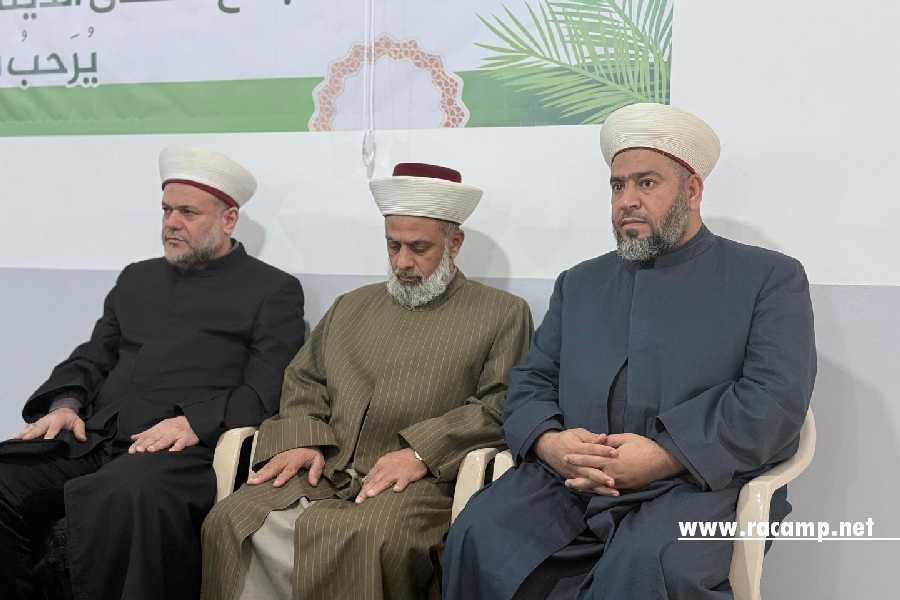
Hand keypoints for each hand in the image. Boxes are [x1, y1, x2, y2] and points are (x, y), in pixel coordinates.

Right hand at [16, 407, 86, 441]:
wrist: (63, 409)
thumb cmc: (70, 418)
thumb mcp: (79, 422)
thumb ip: (80, 430)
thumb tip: (83, 439)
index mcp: (57, 421)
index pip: (52, 430)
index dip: (48, 436)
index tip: (45, 442)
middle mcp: (46, 421)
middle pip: (38, 428)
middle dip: (31, 434)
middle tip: (25, 439)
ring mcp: (39, 422)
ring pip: (30, 428)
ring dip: (23, 434)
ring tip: (16, 440)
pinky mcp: (35, 424)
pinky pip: (26, 428)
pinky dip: (21, 433)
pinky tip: (15, 439)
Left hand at [128, 416, 198, 453]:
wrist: (193, 421)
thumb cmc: (174, 426)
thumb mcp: (159, 427)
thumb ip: (146, 433)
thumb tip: (133, 437)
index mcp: (159, 428)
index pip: (147, 436)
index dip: (139, 443)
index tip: (131, 450)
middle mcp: (166, 430)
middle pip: (155, 438)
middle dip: (146, 444)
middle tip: (139, 450)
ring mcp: (176, 434)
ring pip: (166, 440)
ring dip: (158, 444)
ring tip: (151, 450)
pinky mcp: (186, 438)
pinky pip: (181, 443)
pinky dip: (177, 447)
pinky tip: (172, 452)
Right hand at [247, 447, 324, 487]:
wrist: (306, 438)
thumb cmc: (311, 451)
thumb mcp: (318, 459)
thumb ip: (316, 470)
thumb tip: (313, 482)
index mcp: (296, 459)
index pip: (289, 469)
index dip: (282, 477)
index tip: (275, 484)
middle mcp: (286, 458)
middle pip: (274, 468)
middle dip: (263, 476)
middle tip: (254, 483)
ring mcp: (279, 457)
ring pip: (268, 466)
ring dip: (259, 474)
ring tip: (250, 481)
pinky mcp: (275, 458)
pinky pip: (266, 465)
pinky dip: (259, 471)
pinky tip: (253, 477)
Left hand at [355, 449, 427, 503]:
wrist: (418, 454)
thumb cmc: (402, 459)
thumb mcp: (386, 462)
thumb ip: (377, 471)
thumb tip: (365, 480)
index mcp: (381, 464)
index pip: (370, 477)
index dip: (363, 487)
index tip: (358, 497)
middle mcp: (387, 468)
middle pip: (375, 480)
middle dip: (366, 490)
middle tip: (358, 500)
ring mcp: (397, 471)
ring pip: (386, 480)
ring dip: (378, 487)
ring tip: (370, 494)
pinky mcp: (408, 475)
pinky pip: (403, 480)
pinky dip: (400, 485)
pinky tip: (396, 490)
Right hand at [534, 428, 618, 495]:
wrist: (548, 449)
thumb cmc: (566, 439)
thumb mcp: (577, 434)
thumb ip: (591, 437)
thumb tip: (604, 437)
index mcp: (575, 448)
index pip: (591, 450)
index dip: (603, 451)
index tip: (615, 453)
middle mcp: (574, 463)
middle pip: (589, 470)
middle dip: (601, 477)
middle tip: (612, 481)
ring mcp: (574, 473)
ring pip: (589, 482)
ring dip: (601, 488)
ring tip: (615, 492)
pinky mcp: (574, 479)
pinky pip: (586, 487)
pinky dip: (596, 491)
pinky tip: (608, 494)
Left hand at [564, 433, 682, 490]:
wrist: (663, 461)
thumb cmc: (645, 447)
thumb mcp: (627, 438)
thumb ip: (611, 441)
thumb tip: (600, 441)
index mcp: (613, 459)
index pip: (591, 459)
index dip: (578, 458)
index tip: (566, 457)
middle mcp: (614, 472)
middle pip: (592, 475)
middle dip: (578, 476)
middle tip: (564, 479)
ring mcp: (620, 481)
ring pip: (599, 485)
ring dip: (586, 486)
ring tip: (574, 487)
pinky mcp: (626, 486)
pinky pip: (609, 489)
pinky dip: (599, 490)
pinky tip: (592, 491)